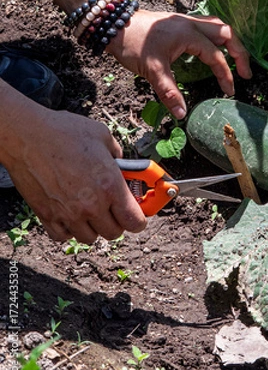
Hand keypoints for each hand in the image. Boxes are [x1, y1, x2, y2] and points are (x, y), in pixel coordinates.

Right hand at [4, 103, 146, 243]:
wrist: (27, 136)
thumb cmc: (64, 132)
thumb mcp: (102, 135)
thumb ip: (117, 153)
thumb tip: (121, 162)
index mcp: (110, 186)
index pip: (135, 221)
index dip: (139, 220)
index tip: (138, 214)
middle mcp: (92, 205)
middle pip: (114, 233)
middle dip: (118, 222)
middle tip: (114, 208)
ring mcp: (68, 214)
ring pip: (90, 238)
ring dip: (94, 227)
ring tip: (91, 210)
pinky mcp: (47, 216)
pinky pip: (64, 236)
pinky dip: (69, 229)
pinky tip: (70, 214)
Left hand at [107, 10, 251, 118]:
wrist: (113, 24)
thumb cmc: (133, 44)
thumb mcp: (152, 70)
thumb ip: (169, 92)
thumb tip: (182, 114)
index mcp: (189, 34)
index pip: (216, 56)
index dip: (225, 75)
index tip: (229, 91)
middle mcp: (191, 24)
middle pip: (226, 33)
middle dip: (239, 52)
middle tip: (245, 72)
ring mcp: (185, 21)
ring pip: (217, 26)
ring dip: (229, 42)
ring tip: (235, 58)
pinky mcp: (178, 22)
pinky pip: (206, 26)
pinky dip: (216, 37)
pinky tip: (213, 49)